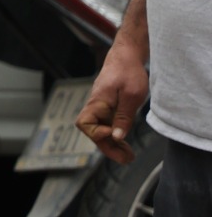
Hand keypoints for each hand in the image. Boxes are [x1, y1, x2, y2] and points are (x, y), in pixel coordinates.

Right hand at [75, 44, 149, 163]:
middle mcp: (95, 106)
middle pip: (93, 132)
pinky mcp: (109, 108)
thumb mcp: (132, 96)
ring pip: (101, 130)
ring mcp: (101, 107)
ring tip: (128, 156)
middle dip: (108, 148)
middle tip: (126, 160)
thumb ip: (123, 117)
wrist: (127, 56)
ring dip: (113, 145)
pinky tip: (125, 142)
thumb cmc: (128, 72)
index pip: (85, 123)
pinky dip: (116, 136)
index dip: (97, 133)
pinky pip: (107, 125)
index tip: (114, 134)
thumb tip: (116, 137)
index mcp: (97, 102)